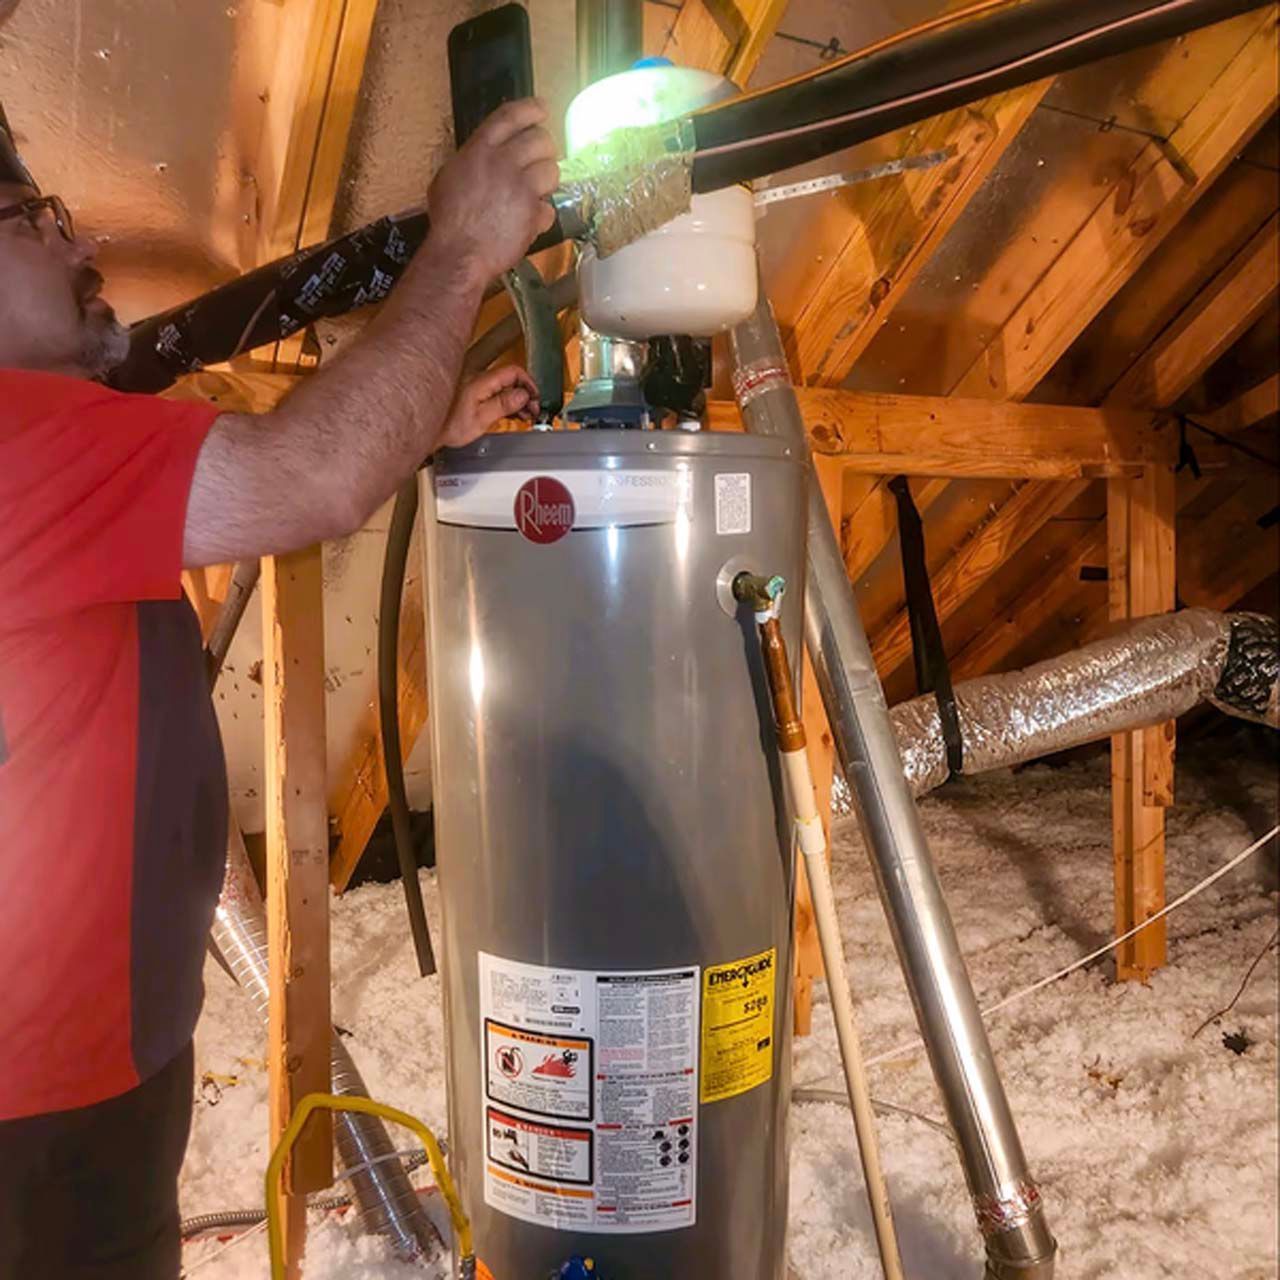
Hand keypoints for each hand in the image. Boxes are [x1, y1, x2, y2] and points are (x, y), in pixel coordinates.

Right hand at [429, 99, 559, 285]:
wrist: (459, 253)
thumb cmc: (449, 222)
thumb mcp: (449, 178)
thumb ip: (472, 160)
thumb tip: (485, 156)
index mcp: (479, 150)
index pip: (510, 116)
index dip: (531, 109)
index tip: (542, 108)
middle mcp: (502, 163)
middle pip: (541, 139)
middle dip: (546, 149)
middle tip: (541, 160)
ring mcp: (520, 187)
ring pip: (552, 171)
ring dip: (548, 182)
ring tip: (536, 193)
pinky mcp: (532, 212)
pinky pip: (550, 208)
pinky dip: (542, 217)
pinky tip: (528, 223)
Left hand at [440, 365, 539, 447]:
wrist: (426, 429)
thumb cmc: (447, 427)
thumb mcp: (481, 419)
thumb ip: (503, 405)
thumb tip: (522, 395)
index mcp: (481, 381)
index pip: (514, 371)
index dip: (529, 383)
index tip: (536, 397)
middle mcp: (477, 378)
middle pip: (510, 378)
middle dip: (525, 393)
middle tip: (533, 409)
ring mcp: (473, 385)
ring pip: (502, 385)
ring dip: (516, 398)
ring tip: (524, 414)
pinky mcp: (470, 393)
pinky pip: (494, 391)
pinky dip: (505, 400)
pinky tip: (510, 412)